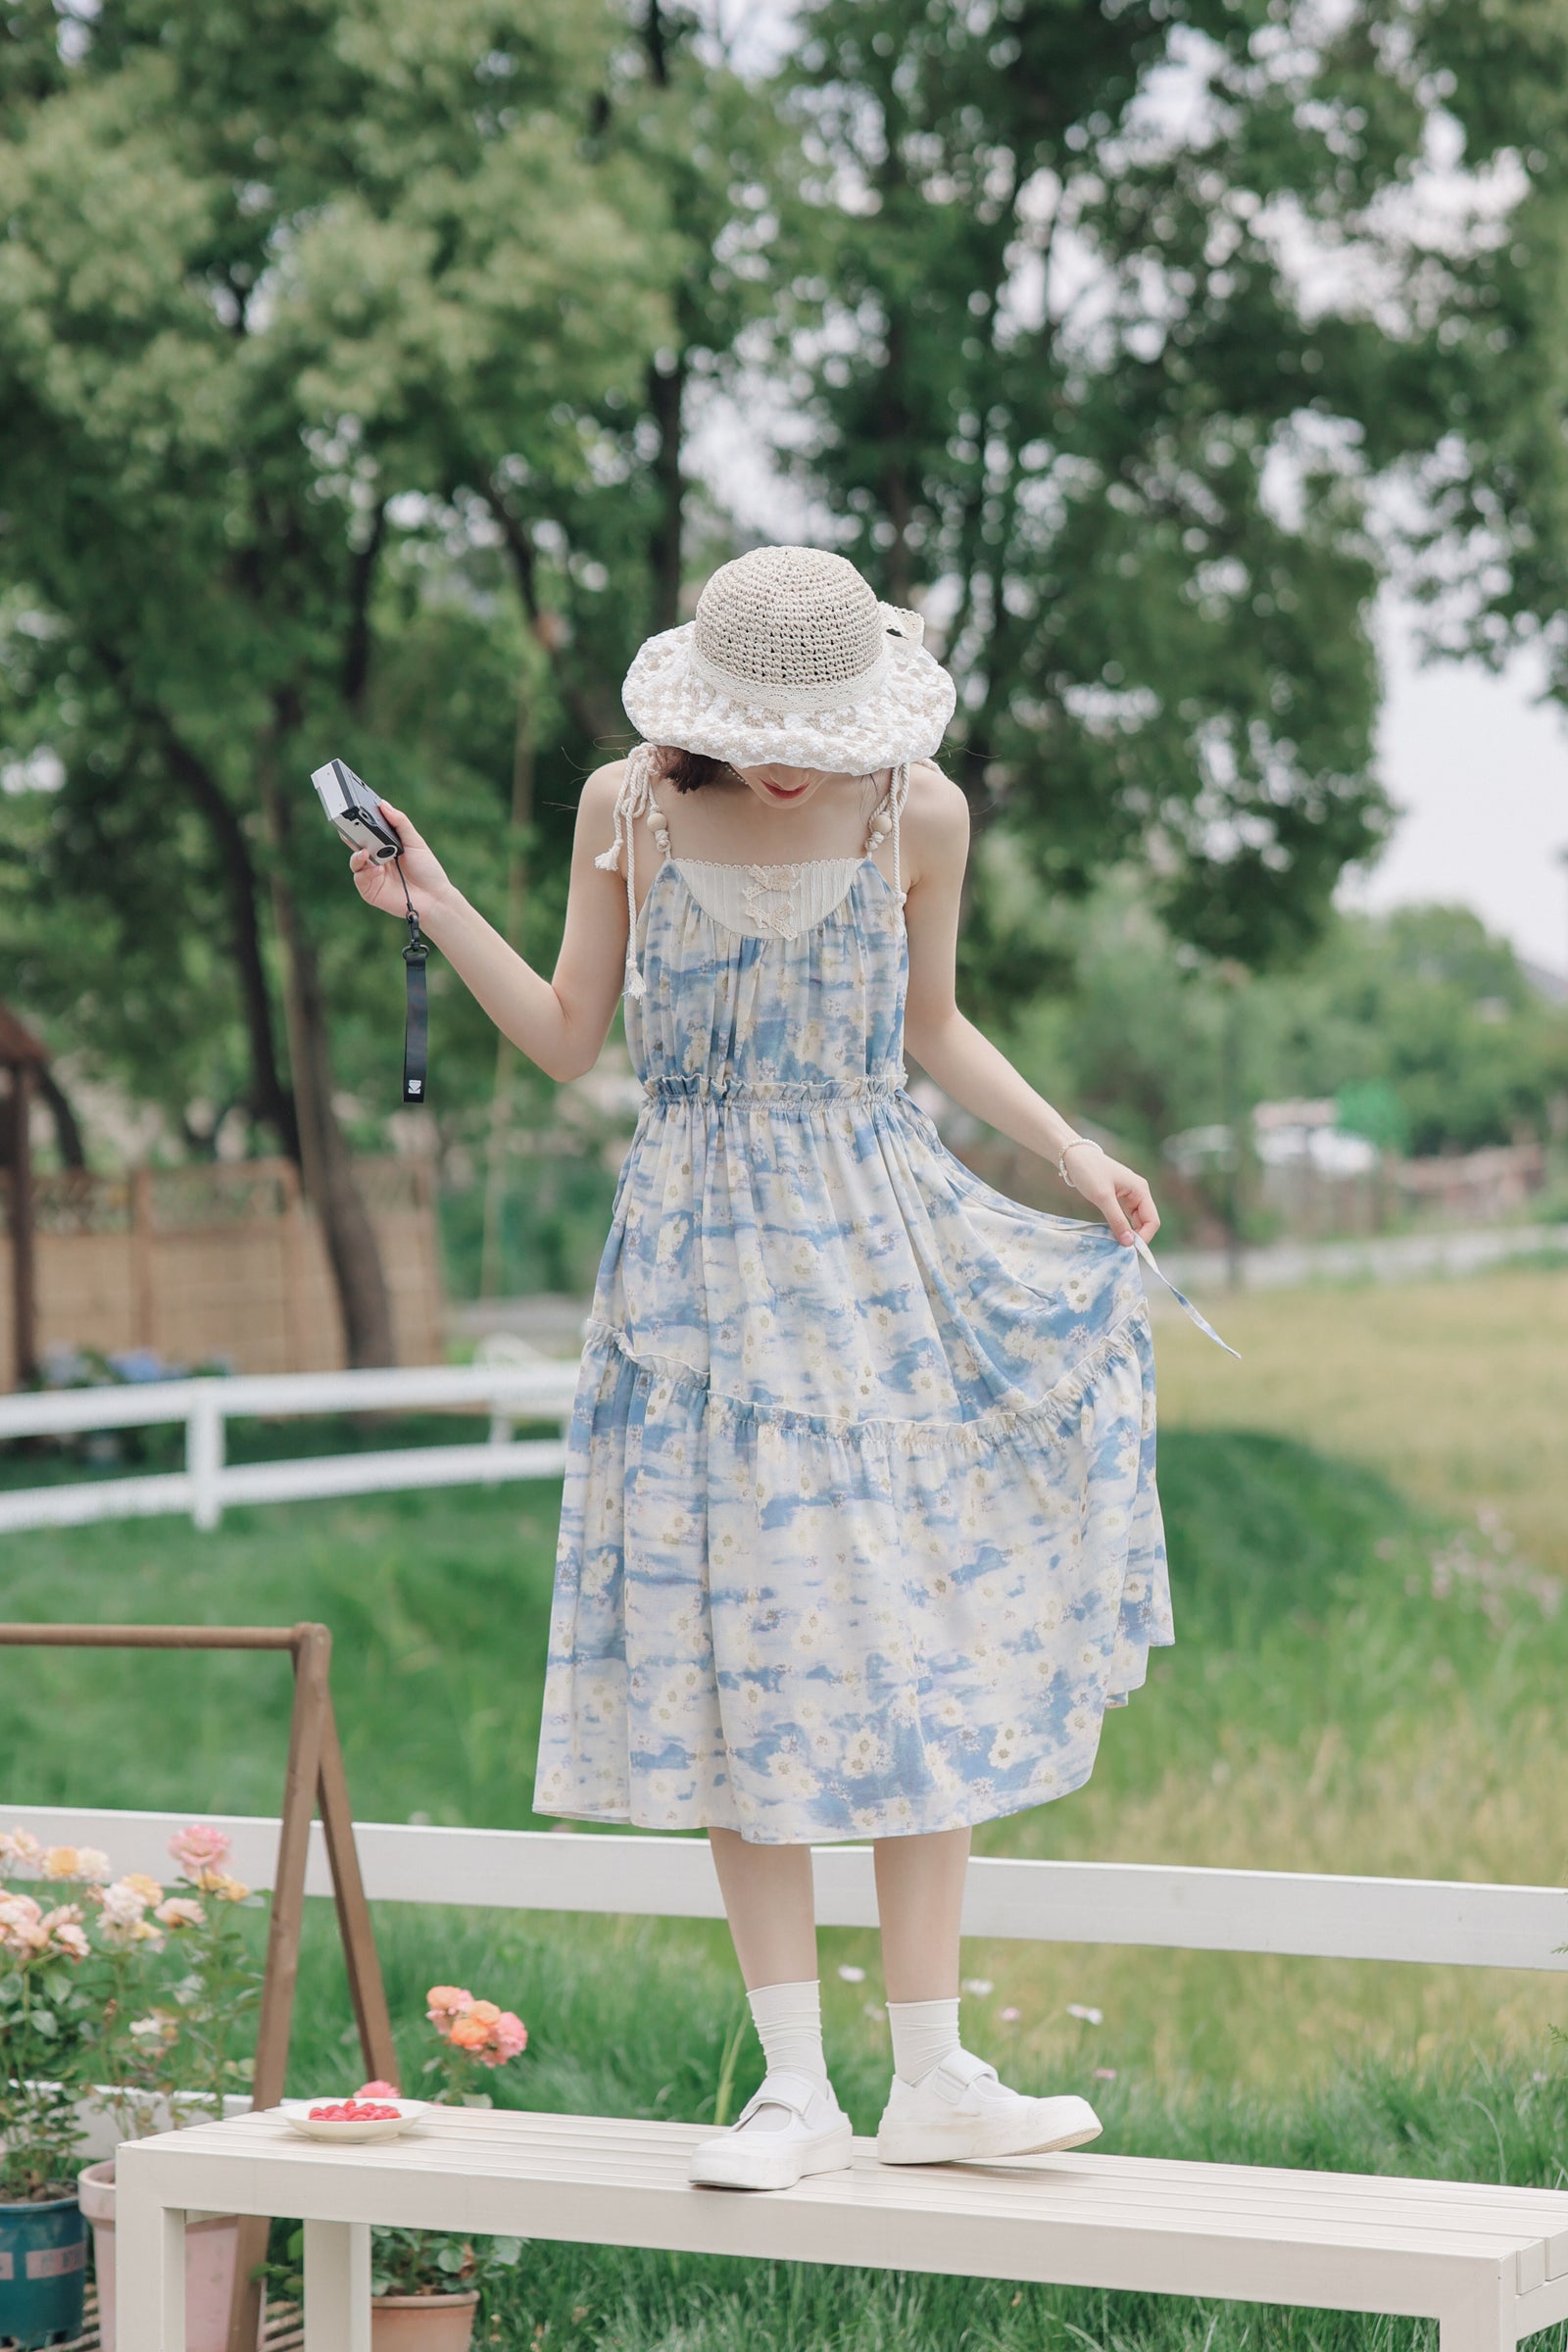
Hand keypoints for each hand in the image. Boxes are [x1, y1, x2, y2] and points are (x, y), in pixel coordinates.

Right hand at [348, 799, 452, 924]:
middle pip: (357, 844)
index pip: (367, 831)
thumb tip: (383, 805)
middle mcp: (376, 859)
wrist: (435, 898)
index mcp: (385, 846)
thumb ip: (400, 823)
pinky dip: (366, 872)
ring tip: (366, 852)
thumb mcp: (415, 842)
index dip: (359, 821)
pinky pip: (360, 878)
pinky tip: (377, 869)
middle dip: (351, 835)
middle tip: (350, 826)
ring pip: (355, 861)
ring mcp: (372, 875)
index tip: (354, 810)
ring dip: (358, 855)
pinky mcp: (370, 890)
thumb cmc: (427, 870)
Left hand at [1061, 1141, 1159, 1246]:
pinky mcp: (1118, 1198)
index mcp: (1141, 1190)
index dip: (1145, 1237)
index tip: (1130, 1250)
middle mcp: (1139, 1193)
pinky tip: (1112, 1235)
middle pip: (1146, 1222)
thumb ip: (1117, 1220)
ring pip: (1135, 1221)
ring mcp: (1129, 1196)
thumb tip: (1129, 1243)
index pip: (1152, 1220)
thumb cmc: (1090, 1172)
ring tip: (1117, 1245)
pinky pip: (1125, 1217)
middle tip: (1122, 1251)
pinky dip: (1121, 1227)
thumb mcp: (1103, 1197)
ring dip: (1129, 1233)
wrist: (1074, 1155)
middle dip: (1137, 1237)